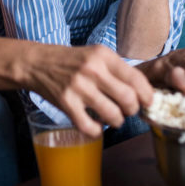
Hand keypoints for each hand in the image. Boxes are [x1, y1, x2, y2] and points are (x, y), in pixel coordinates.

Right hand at [25, 44, 154, 137]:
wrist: (36, 63)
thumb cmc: (71, 61)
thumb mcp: (96, 55)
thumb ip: (117, 69)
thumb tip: (142, 91)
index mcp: (103, 56)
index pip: (136, 78)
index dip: (147, 95)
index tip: (147, 102)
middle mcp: (92, 70)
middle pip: (128, 99)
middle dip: (133, 110)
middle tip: (128, 111)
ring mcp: (78, 87)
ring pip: (112, 115)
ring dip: (117, 121)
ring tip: (114, 118)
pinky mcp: (66, 103)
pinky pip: (90, 126)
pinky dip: (97, 131)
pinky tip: (96, 126)